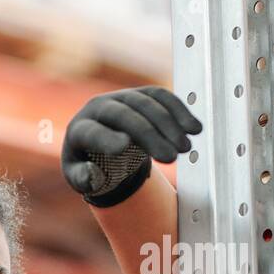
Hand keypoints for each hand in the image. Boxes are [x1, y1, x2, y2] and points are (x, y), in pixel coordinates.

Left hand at [61, 86, 202, 207]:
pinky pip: (161, 97)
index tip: (123, 148)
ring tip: (185, 148)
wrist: (99, 143)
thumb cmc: (87, 163)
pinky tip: (194, 128)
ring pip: (146, 103)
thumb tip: (91, 175)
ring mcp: (120, 97)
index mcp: (79, 129)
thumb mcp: (79, 177)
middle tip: (171, 158)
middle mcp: (98, 107)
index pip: (91, 132)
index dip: (105, 138)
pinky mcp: (140, 94)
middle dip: (148, 135)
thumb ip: (82, 179)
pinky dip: (179, 111)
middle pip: (123, 116)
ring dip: (169, 124)